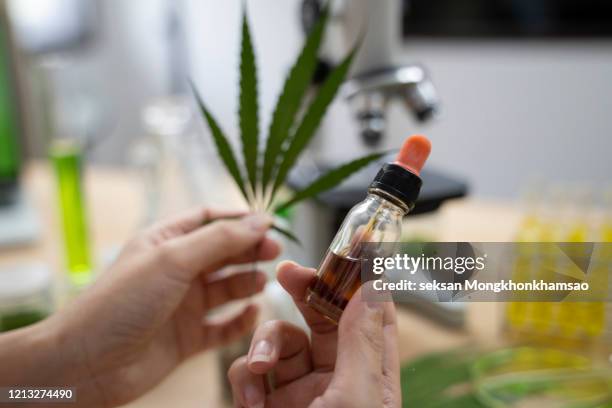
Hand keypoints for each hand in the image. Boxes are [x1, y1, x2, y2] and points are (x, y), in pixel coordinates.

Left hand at [53, 208, 278, 405]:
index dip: (239, 219)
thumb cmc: (120, 303)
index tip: (268, 222)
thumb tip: (260, 220)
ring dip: (246, 283)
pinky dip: (240, 320)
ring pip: (226, 289)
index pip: (208, 220)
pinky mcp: (187, 338)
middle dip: (249, 249)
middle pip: (223, 253)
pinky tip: (252, 314)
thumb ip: (220, 239)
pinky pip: (222, 326)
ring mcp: (182, 305)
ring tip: (262, 282)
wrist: (86, 364)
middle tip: (275, 250)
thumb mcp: (173, 259)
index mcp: (165, 242)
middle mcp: (176, 271)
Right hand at [228, 261, 400, 407]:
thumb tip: (372, 289)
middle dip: (304, 290)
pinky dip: (244, 377)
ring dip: (264, 342)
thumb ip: (361, 344)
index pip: (373, 316)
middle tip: (287, 271)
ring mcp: (302, 390)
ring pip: (281, 338)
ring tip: (259, 365)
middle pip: (323, 316)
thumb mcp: (355, 397)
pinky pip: (251, 369)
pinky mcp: (267, 402)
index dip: (363, 280)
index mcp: (371, 376)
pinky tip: (251, 403)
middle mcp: (338, 378)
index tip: (352, 247)